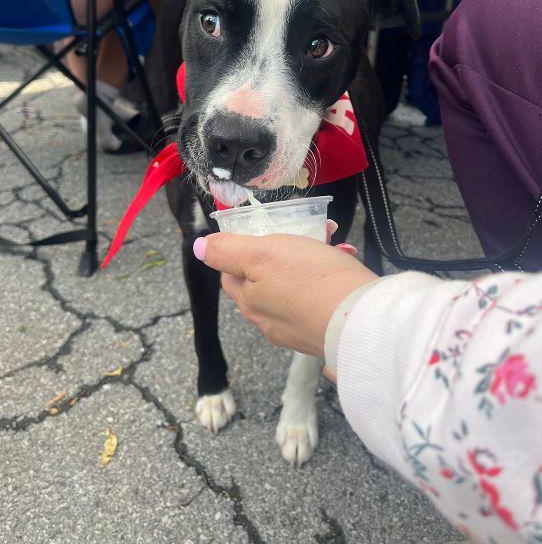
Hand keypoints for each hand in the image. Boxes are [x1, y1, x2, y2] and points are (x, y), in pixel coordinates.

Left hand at [194, 233, 377, 356]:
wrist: (364, 320)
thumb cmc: (312, 281)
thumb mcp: (262, 254)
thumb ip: (227, 251)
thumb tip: (199, 248)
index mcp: (250, 302)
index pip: (233, 272)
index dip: (246, 248)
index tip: (268, 232)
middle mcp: (269, 321)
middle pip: (266, 277)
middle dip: (284, 251)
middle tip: (307, 232)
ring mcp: (298, 329)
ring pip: (296, 285)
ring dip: (311, 259)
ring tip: (332, 242)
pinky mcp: (325, 330)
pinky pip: (319, 298)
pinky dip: (329, 278)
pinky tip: (345, 262)